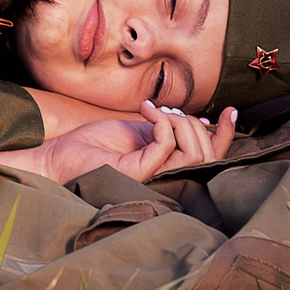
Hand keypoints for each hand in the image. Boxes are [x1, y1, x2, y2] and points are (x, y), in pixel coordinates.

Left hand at [0, 105, 237, 184]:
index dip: (224, 136)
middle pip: (208, 156)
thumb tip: (201, 122)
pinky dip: (163, 124)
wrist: (58, 156)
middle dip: (198, 125)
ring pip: (194, 154)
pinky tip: (148, 112)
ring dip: (182, 124)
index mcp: (168, 168)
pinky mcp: (137, 173)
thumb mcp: (138, 131)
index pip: (209, 158)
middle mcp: (165, 177)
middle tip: (169, 111)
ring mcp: (153, 178)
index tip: (231, 111)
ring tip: (158, 111)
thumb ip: (168, 130)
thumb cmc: (93, 146)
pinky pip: (166, 148)